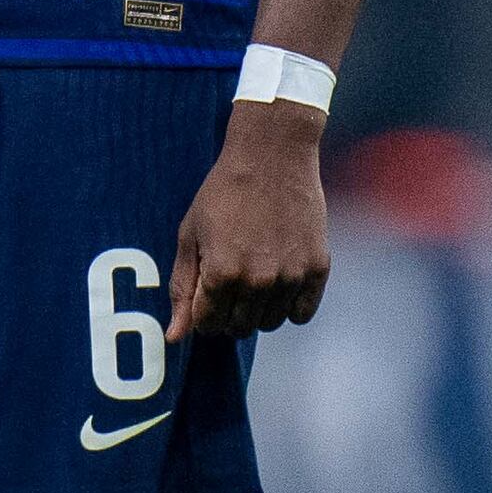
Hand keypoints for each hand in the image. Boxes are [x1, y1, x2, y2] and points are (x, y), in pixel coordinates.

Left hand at [169, 102, 330, 344]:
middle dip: (229, 312)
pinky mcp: (317, 268)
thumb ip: (182, 288)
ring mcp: (291, 276)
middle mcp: (258, 282)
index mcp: (221, 274)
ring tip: (255, 275)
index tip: (208, 289)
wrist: (273, 154)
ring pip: (269, 324)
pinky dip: (289, 305)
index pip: (208, 325)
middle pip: (239, 328)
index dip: (203, 311)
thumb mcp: (190, 235)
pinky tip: (279, 281)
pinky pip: (301, 314)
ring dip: (258, 310)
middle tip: (231, 279)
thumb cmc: (223, 192)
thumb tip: (174, 338)